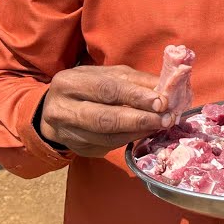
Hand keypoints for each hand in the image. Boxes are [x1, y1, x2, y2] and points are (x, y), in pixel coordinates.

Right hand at [38, 65, 169, 157]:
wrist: (56, 108)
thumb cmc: (90, 86)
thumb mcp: (109, 75)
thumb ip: (136, 80)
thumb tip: (167, 87)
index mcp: (69, 83)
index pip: (107, 90)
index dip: (135, 96)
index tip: (161, 102)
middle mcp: (62, 109)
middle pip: (105, 118)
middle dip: (140, 120)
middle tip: (165, 119)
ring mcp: (67, 133)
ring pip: (108, 137)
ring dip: (138, 132)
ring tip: (159, 125)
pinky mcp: (77, 148)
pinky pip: (108, 147)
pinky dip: (129, 140)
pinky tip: (144, 133)